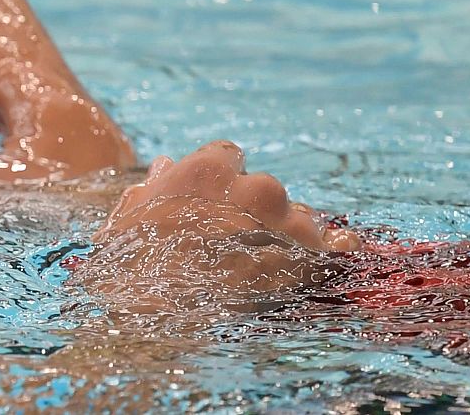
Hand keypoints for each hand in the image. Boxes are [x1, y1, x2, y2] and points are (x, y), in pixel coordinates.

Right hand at [96, 140, 359, 252]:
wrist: (161, 314)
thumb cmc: (135, 263)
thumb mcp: (130, 216)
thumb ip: (152, 187)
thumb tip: (165, 168)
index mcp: (209, 169)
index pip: (229, 156)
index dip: (221, 180)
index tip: (214, 200)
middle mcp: (254, 187)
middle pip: (264, 188)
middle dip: (253, 208)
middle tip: (234, 240)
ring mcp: (285, 222)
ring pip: (298, 216)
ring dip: (286, 232)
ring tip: (267, 261)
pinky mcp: (309, 259)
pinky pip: (339, 243)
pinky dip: (338, 247)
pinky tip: (338, 249)